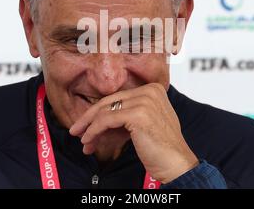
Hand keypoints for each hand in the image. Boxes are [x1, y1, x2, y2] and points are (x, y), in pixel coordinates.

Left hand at [69, 83, 198, 183]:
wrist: (177, 164)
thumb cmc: (161, 148)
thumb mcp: (141, 126)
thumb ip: (123, 119)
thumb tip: (96, 123)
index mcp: (154, 89)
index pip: (119, 98)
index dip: (100, 112)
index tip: (87, 125)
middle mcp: (150, 90)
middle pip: (110, 101)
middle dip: (91, 118)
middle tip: (77, 130)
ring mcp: (145, 100)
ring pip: (106, 111)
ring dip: (90, 128)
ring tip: (84, 142)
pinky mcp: (137, 113)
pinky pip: (106, 120)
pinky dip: (94, 131)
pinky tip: (89, 141)